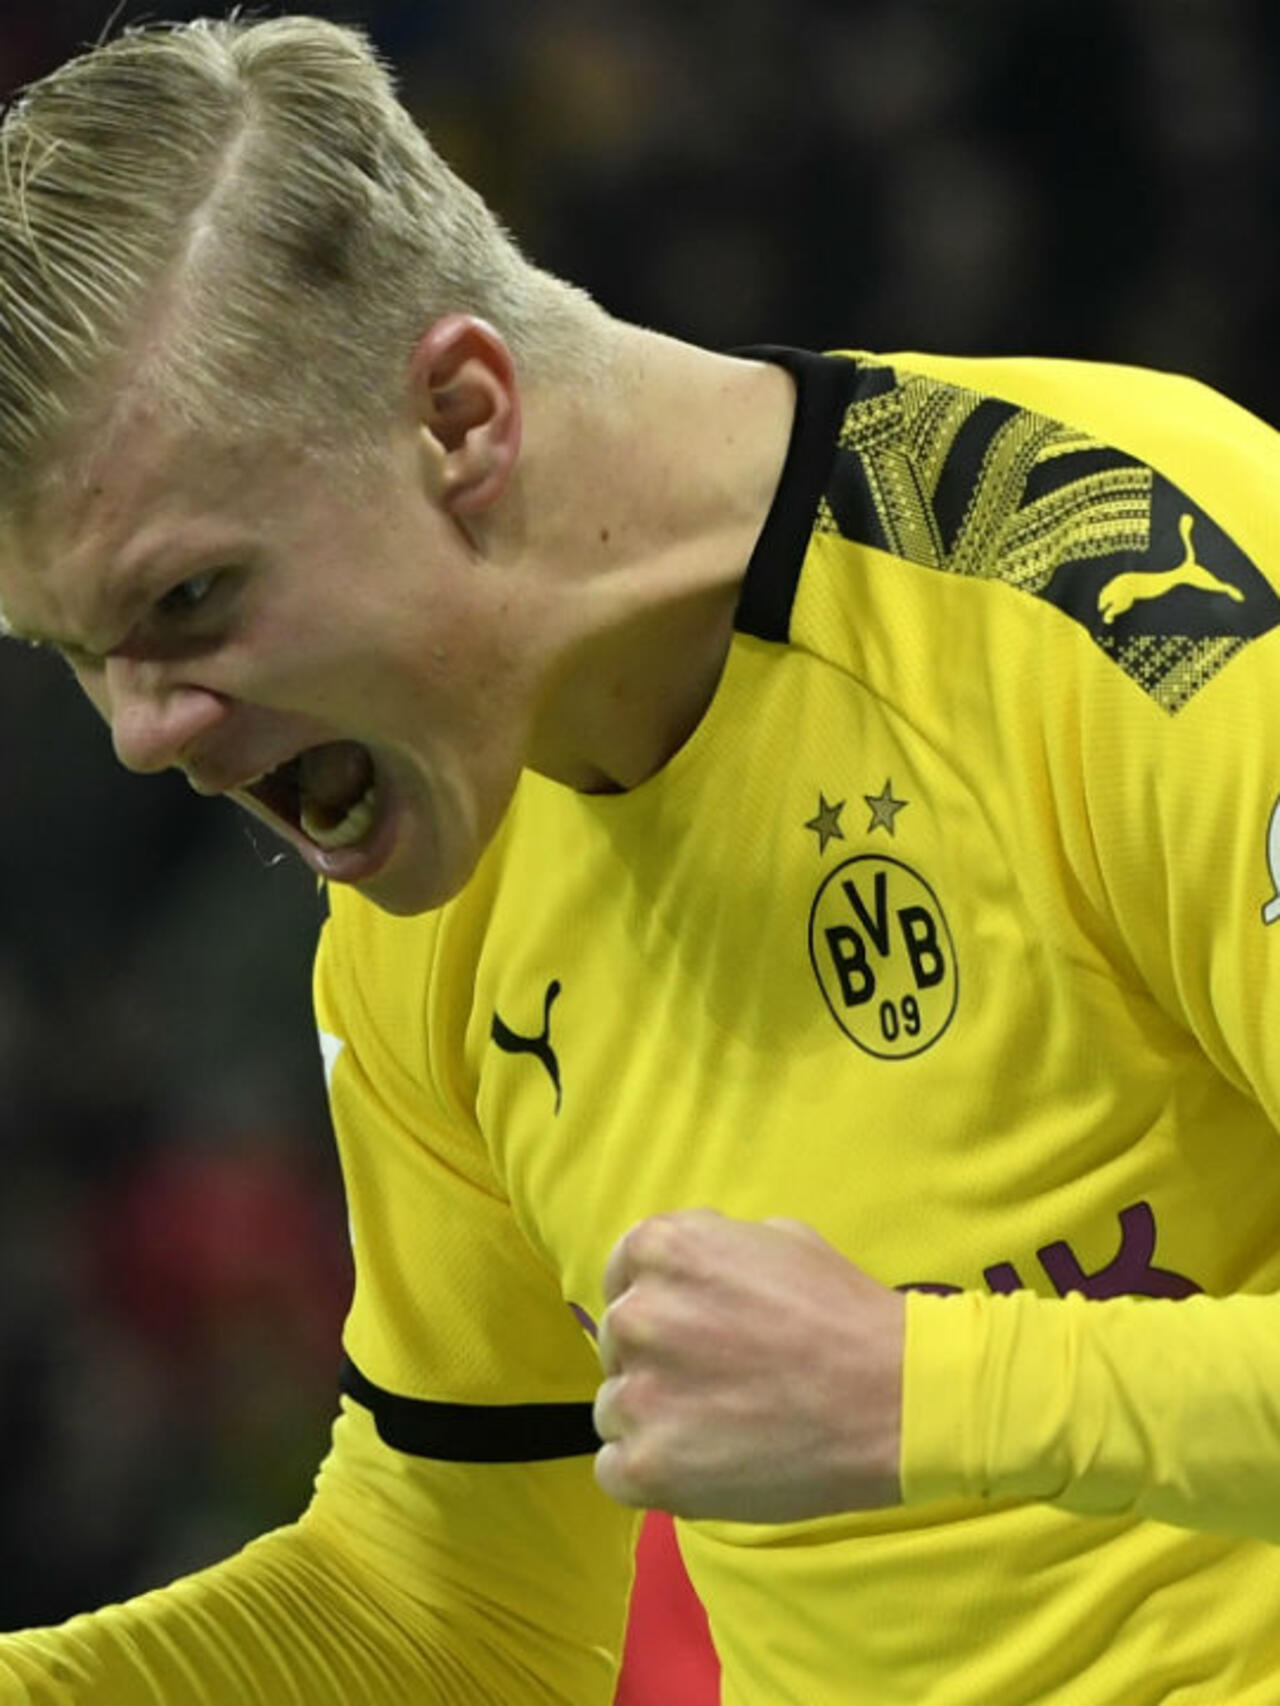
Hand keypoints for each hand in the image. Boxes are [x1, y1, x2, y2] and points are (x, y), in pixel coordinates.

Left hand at [592, 1209, 904, 1521]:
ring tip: (718, 1427)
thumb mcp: (776, 1238)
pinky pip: (613, 1470)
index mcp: (663, 1249)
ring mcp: (639, 1395)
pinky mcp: (647, 1467)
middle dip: (658, 1359)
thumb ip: (712, 1250)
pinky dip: (649, 1472)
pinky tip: (700, 1465)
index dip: (655, 1301)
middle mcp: (638, 1315)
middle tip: (717, 1379)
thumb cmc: (841, 1312)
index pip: (622, 1275)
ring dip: (653, 1417)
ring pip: (614, 1408)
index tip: (688, 1327)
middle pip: (618, 1343)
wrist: (891, 1398)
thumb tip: (684, 1278)